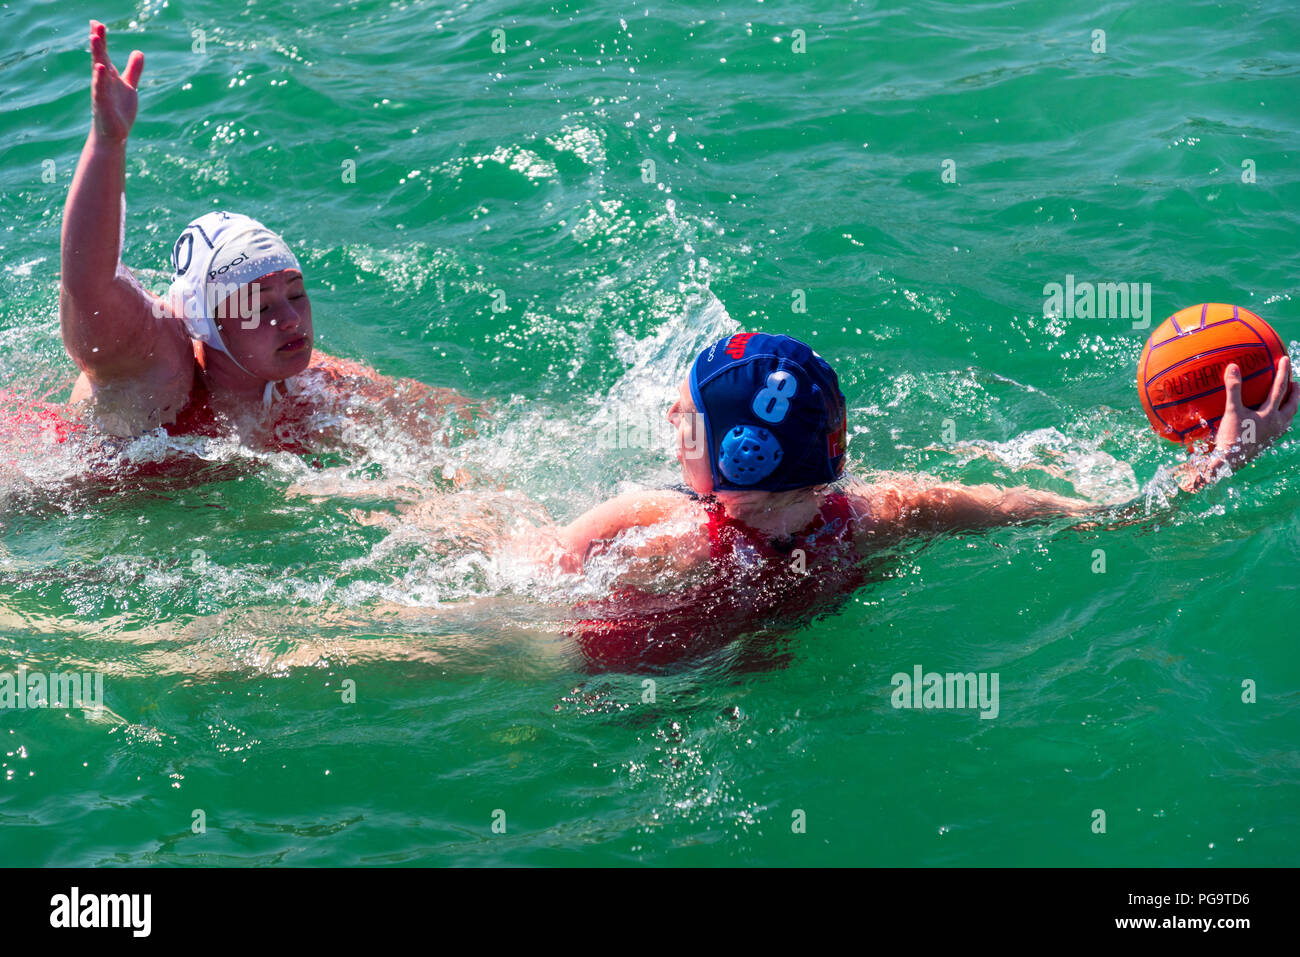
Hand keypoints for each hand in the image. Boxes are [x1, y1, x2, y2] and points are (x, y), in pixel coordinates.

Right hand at [89, 20, 143, 143]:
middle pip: (100, 57)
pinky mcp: (102, 104)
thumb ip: (133, 70)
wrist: (113, 135)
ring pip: (98, 70)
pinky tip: (100, 67)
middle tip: (96, 24)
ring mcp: (101, 92)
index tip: (96, 22)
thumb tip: (139, 52)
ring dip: (97, 54)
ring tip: (94, 38)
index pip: (104, 53)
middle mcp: (102, 80)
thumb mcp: (129, 86)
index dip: (101, 38)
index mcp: (109, 75)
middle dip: (98, 41)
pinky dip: (100, 78)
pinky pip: (101, 89)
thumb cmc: (118, 110)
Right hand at [1213, 356, 1296, 461]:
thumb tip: (1233, 366)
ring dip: (1291, 405)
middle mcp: (1277, 424)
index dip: (1283, 372)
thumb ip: (1233, 388)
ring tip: (1288, 399)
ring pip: (1289, 416)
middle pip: (1292, 404)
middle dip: (1295, 392)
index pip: (1280, 388)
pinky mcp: (1268, 442)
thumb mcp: (1231, 411)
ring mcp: (1274, 434)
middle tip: (1296, 382)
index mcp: (1270, 414)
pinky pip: (1280, 426)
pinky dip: (1281, 417)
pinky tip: (1273, 418)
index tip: (1285, 359)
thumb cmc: (1231, 437)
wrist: (1230, 462)